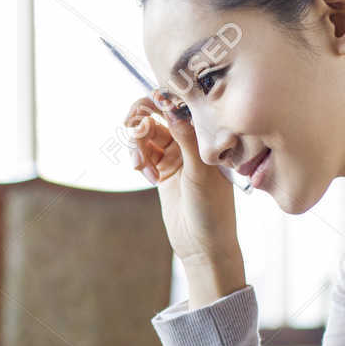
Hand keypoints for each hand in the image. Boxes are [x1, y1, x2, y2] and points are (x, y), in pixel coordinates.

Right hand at [121, 95, 239, 264]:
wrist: (202, 245)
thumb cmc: (212, 210)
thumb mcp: (200, 173)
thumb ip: (186, 139)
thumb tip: (172, 108)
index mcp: (206, 138)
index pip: (181, 107)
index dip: (163, 100)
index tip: (151, 102)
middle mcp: (189, 143)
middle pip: (157, 117)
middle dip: (141, 120)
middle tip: (133, 128)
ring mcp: (174, 157)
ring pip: (145, 136)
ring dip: (137, 145)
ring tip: (140, 166)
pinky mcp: (160, 171)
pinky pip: (143, 154)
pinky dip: (139, 160)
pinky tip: (147, 176)